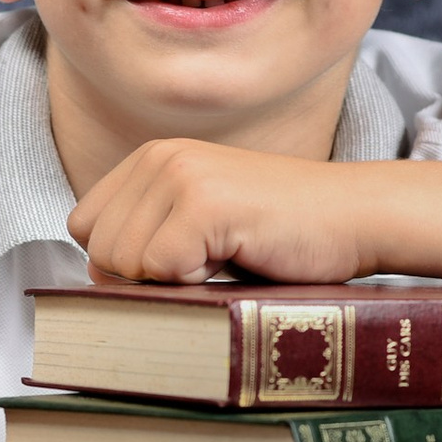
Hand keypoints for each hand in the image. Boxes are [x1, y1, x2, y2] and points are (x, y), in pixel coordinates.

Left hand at [67, 139, 373, 284]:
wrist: (356, 218)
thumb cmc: (282, 233)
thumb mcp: (199, 225)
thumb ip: (148, 237)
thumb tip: (92, 284)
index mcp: (151, 158)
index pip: (85, 227)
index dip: (123, 261)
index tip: (178, 259)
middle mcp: (159, 157)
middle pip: (99, 251)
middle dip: (145, 277)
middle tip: (209, 259)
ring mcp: (180, 175)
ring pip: (123, 264)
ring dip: (172, 280)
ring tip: (225, 254)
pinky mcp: (203, 203)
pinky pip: (159, 270)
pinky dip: (194, 283)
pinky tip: (235, 257)